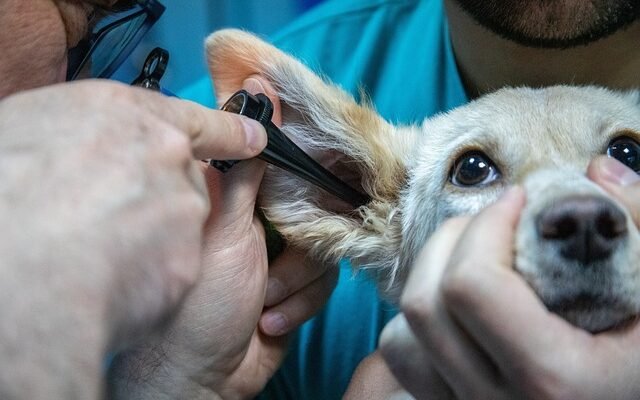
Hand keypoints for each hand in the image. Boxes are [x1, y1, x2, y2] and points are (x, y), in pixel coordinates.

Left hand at [108, 76, 336, 398]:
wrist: (208, 374)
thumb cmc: (200, 303)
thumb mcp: (224, 230)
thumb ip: (245, 173)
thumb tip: (256, 106)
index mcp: (236, 198)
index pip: (278, 160)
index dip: (301, 158)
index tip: (322, 158)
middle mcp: (259, 221)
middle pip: (312, 202)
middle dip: (301, 238)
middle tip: (280, 252)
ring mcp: (279, 254)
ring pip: (323, 244)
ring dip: (295, 280)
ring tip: (263, 300)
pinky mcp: (297, 284)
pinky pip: (324, 279)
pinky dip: (299, 302)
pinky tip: (269, 320)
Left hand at [379, 157, 639, 399]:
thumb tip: (597, 170)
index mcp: (554, 380)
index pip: (471, 286)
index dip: (487, 225)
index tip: (519, 201)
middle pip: (424, 303)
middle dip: (452, 239)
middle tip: (494, 221)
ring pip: (401, 334)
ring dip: (430, 278)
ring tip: (477, 258)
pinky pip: (405, 360)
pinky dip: (420, 322)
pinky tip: (462, 306)